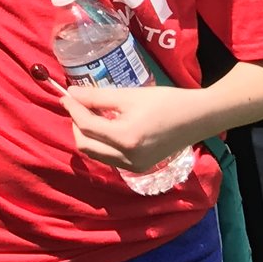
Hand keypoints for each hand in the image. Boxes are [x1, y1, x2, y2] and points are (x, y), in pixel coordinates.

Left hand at [59, 82, 204, 174]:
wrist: (198, 118)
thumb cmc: (166, 101)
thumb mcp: (129, 95)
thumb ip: (97, 96)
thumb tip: (71, 94)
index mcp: (126, 139)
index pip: (87, 126)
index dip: (72, 109)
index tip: (65, 94)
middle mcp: (128, 159)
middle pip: (86, 146)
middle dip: (77, 124)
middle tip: (78, 104)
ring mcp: (134, 167)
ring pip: (96, 154)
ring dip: (88, 135)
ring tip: (92, 113)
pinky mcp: (139, 167)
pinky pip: (109, 157)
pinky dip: (102, 143)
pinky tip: (107, 126)